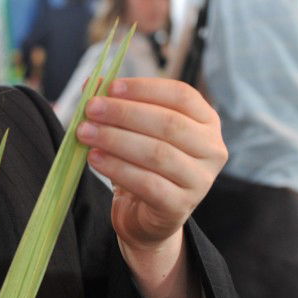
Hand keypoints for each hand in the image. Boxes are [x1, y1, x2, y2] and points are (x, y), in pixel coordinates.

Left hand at [77, 76, 225, 250]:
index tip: (110, 87)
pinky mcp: (180, 206)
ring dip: (116, 140)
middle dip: (125, 114)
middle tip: (91, 110)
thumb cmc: (143, 165)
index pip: (182, 95)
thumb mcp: (134, 131)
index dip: (145, 89)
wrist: (145, 216)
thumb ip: (119, 105)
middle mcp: (211, 149)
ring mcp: (200, 180)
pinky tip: (95, 158)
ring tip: (86, 133)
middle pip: (169, 124)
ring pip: (158, 153)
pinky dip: (118, 168)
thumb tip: (94, 81)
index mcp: (206, 122)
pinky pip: (148, 184)